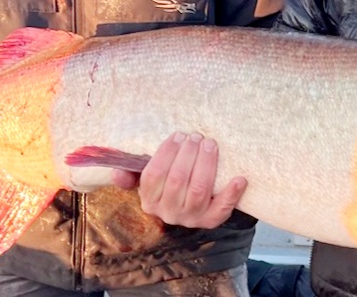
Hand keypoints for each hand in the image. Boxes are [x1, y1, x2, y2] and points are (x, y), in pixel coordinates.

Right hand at [113, 132, 246, 228]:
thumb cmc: (169, 183)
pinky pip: (222, 209)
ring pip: (198, 190)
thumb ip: (131, 173)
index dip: (166, 153)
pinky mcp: (210, 221)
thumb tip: (116, 173)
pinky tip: (239, 178)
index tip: (178, 135)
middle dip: (188, 154)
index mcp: (149, 200)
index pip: (153, 175)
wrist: (193, 206)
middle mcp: (168, 212)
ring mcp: (190, 218)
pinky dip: (231, 194)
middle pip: (178, 180)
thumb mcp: (149, 179)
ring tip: (210, 144)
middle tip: (196, 136)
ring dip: (206, 165)